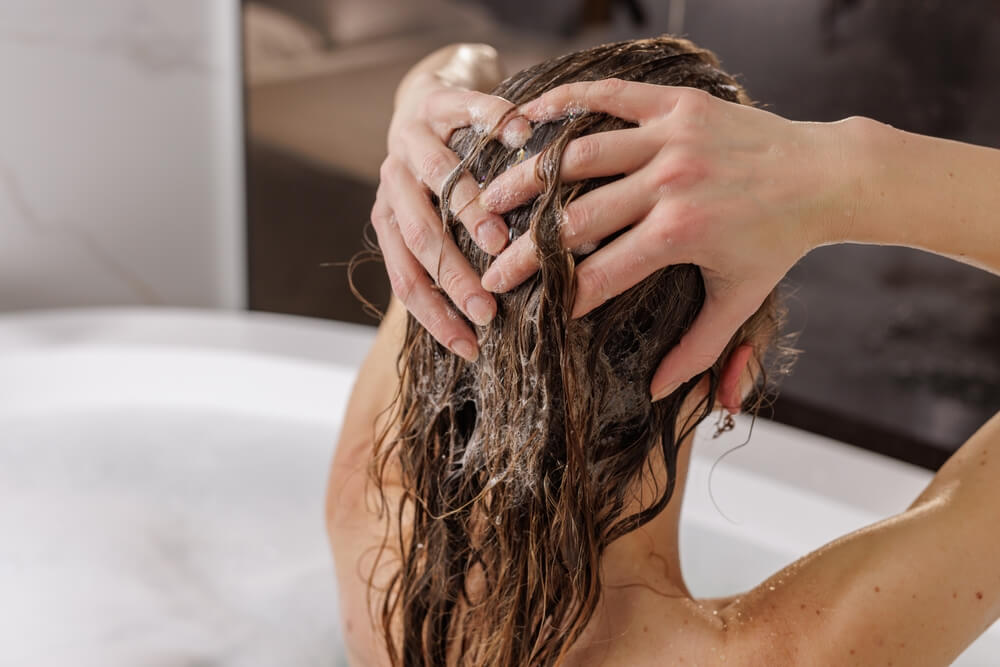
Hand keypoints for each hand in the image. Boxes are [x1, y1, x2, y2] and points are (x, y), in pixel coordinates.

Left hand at [372, 52, 531, 361]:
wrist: (424, 101)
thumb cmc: (440, 177)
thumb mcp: (433, 217)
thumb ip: (450, 254)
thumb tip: (486, 323)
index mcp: (389, 218)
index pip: (406, 280)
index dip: (435, 317)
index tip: (471, 347)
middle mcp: (393, 181)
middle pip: (418, 235)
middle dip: (452, 276)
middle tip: (488, 308)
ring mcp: (411, 138)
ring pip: (437, 176)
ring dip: (467, 212)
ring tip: (499, 241)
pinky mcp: (437, 99)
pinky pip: (466, 109)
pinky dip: (494, 122)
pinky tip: (522, 136)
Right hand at [478, 79, 856, 397]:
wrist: (825, 174)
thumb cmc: (778, 242)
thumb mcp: (739, 300)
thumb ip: (698, 349)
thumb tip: (657, 393)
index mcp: (681, 234)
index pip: (601, 271)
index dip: (556, 292)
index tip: (520, 306)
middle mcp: (670, 183)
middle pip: (575, 219)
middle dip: (525, 250)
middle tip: (489, 268)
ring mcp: (671, 137)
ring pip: (578, 156)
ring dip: (528, 179)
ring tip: (489, 199)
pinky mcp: (676, 103)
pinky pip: (608, 96)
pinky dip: (563, 102)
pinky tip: (524, 117)